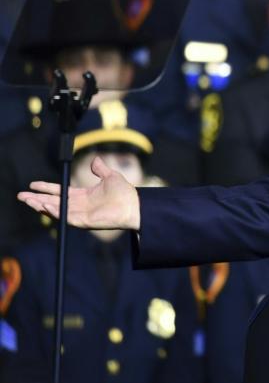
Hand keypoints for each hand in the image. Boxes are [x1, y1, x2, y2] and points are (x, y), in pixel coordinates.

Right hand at [17, 156, 140, 230]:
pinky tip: (45, 206)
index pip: (59, 192)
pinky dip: (55, 212)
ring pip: (55, 210)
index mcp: (82, 195)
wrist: (134, 204)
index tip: (33, 184)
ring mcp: (80, 214)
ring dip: (41, 205)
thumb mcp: (110, 176)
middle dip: (36, 198)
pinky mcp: (83, 221)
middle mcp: (78, 206)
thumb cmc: (124, 192)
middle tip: (21, 195)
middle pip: (52, 201)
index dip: (46, 188)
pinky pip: (65, 217)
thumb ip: (100, 169)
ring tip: (28, 201)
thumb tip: (94, 160)